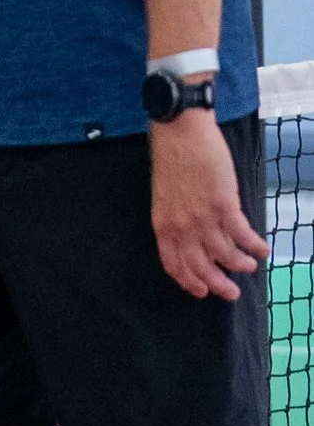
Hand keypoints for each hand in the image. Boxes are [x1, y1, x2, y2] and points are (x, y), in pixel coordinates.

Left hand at [149, 114, 268, 301]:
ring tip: (250, 266)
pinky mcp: (224, 206)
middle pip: (201, 267)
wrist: (179, 133)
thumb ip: (176, 219)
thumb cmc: (172, 159)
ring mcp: (203, 218)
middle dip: (218, 285)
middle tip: (232, 293)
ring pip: (225, 255)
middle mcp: (182, 227)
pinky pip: (242, 235)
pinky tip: (262, 249)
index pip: (174, 264)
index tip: (201, 292)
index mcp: (163, 225)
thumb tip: (195, 238)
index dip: (189, 282)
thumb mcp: (165, 196)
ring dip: (240, 264)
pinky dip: (254, 246)